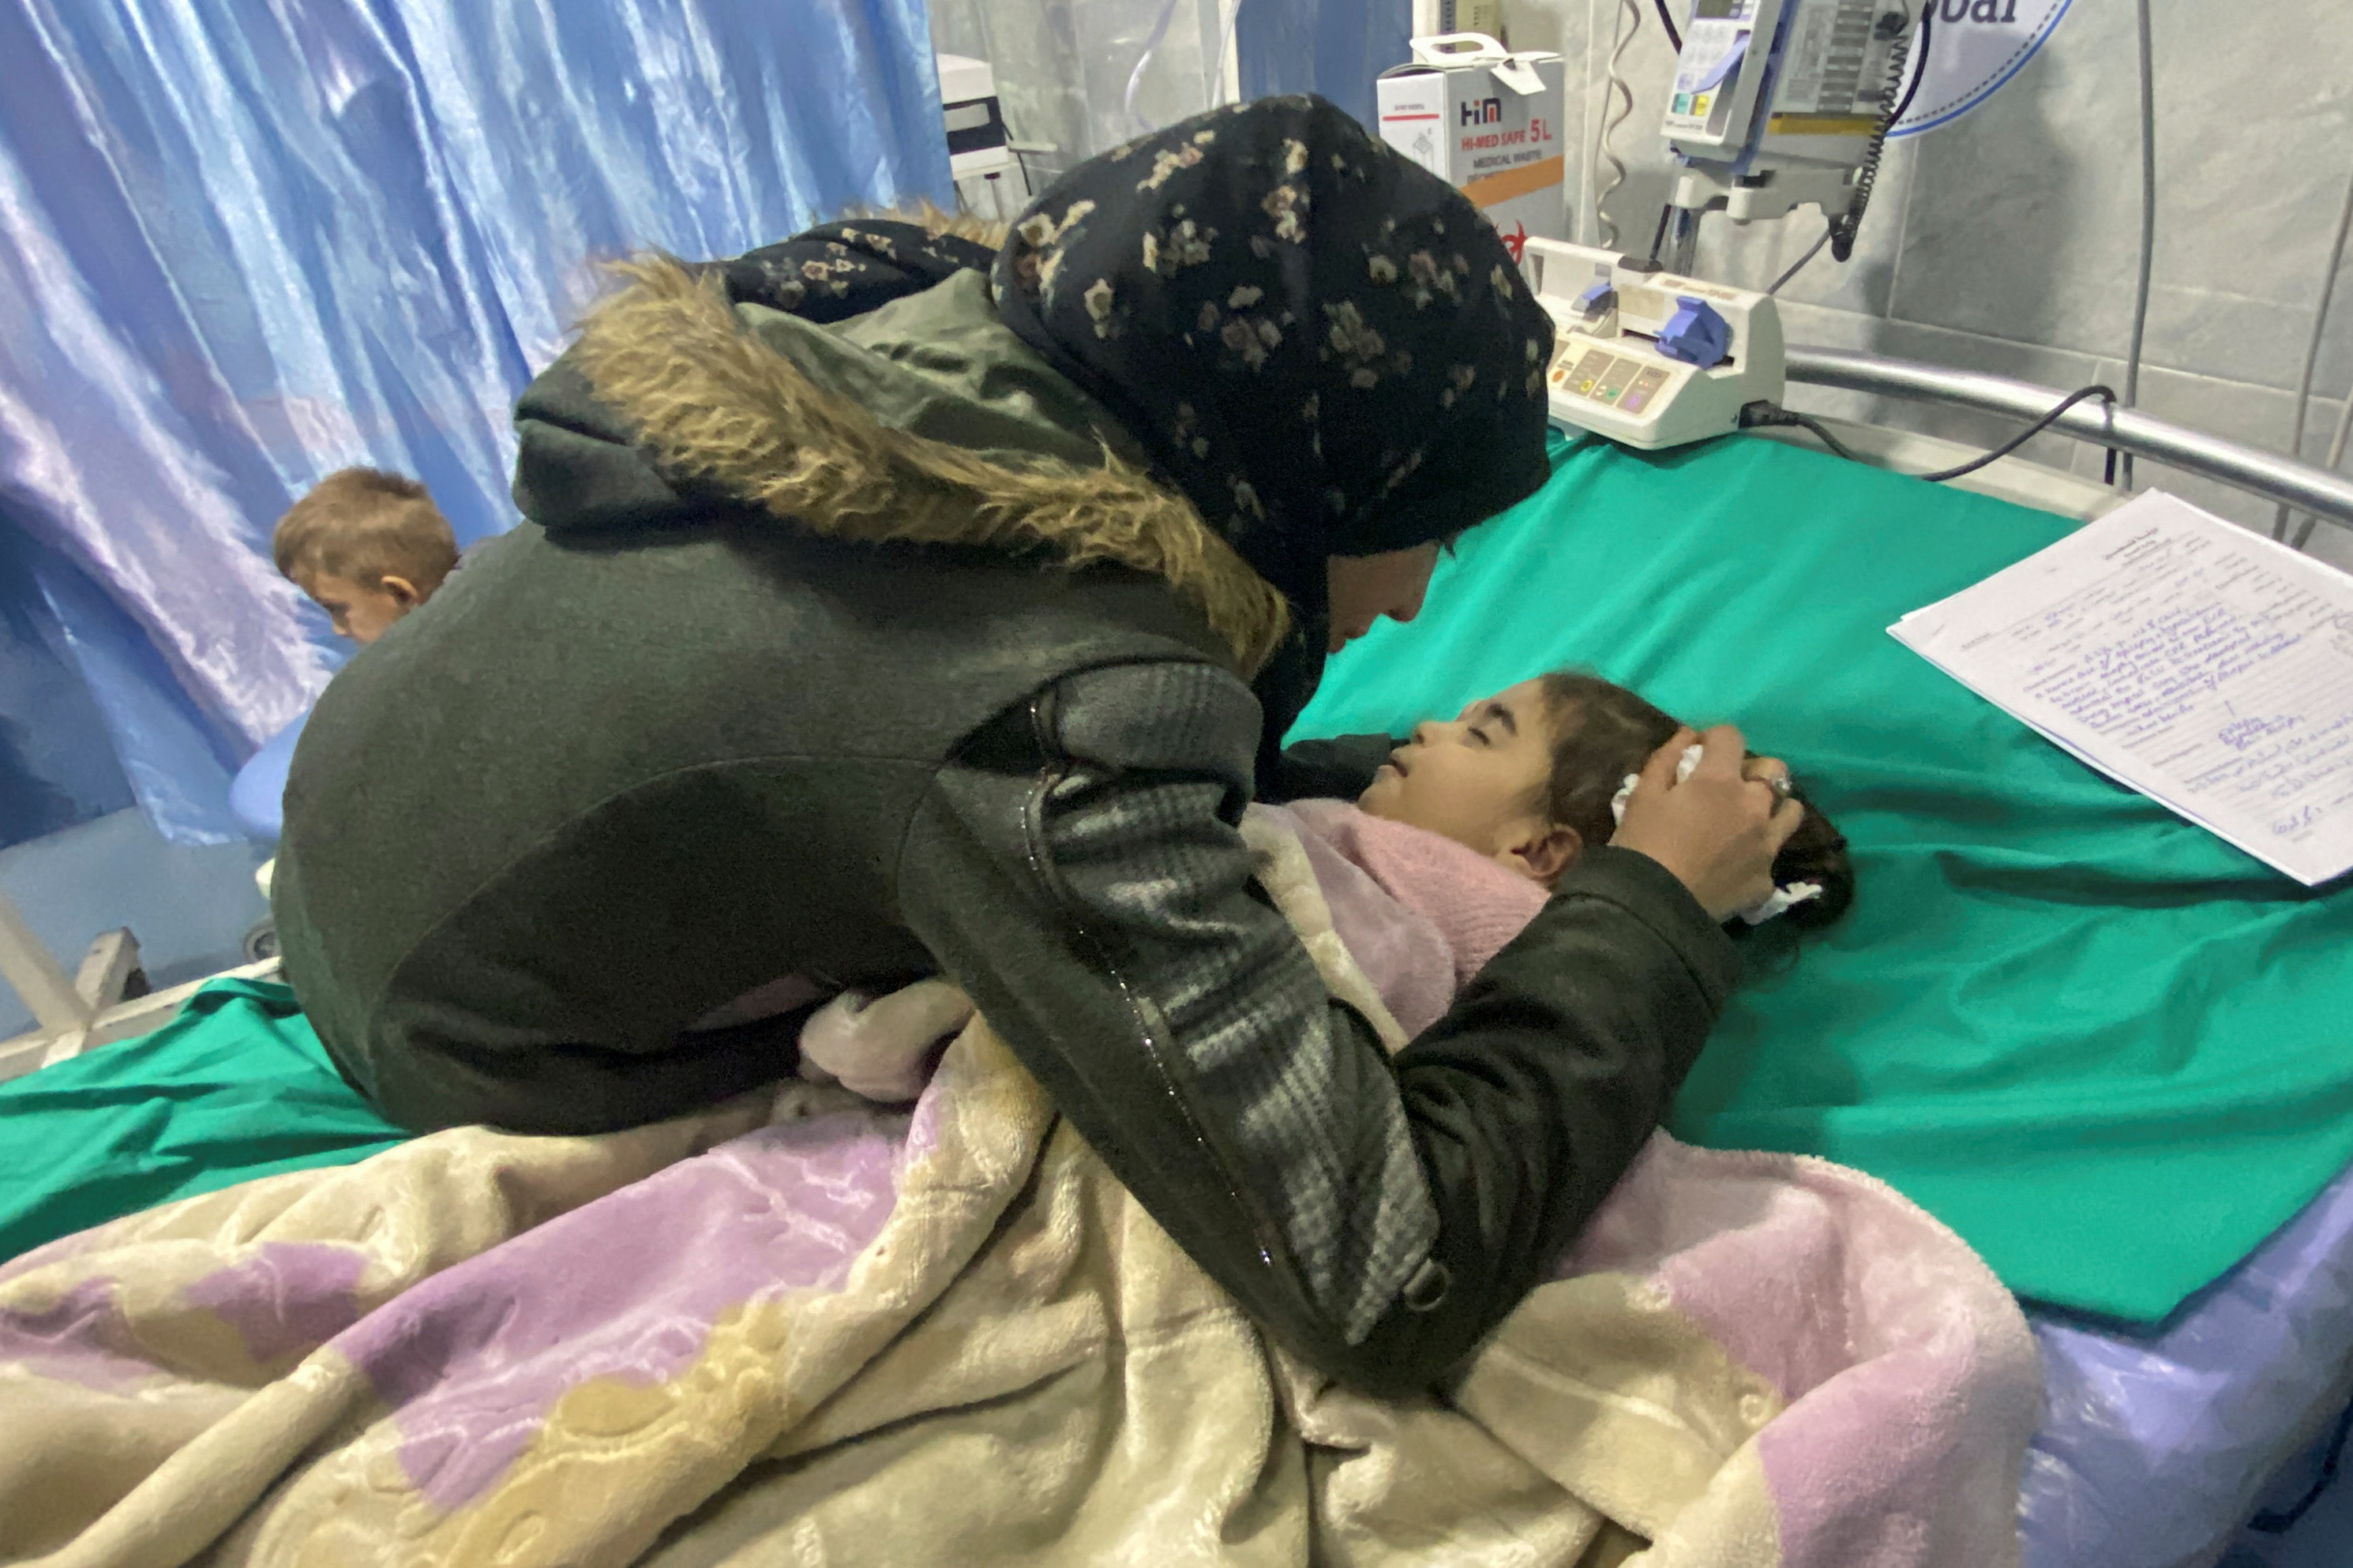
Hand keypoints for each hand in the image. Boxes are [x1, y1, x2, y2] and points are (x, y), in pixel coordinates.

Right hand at [1610, 726, 1804, 920]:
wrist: (1654, 909)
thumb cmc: (1642, 845)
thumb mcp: (1642, 795)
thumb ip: (1666, 759)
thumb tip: (1688, 735)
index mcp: (1720, 780)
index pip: (1730, 736)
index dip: (1714, 739)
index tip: (1698, 753)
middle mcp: (1754, 807)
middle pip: (1773, 770)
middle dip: (1753, 769)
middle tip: (1728, 786)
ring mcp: (1766, 845)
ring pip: (1791, 810)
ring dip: (1774, 807)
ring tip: (1750, 820)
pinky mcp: (1766, 880)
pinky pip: (1772, 858)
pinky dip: (1758, 855)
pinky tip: (1738, 864)